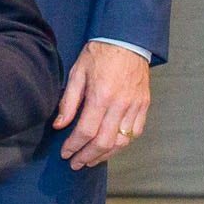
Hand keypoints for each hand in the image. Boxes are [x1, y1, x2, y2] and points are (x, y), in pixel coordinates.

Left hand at [55, 41, 152, 168]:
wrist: (127, 40)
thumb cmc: (100, 54)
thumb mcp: (77, 73)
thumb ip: (68, 102)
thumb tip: (59, 125)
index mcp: (101, 95)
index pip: (85, 131)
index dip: (73, 146)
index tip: (65, 153)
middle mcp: (120, 104)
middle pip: (103, 143)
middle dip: (87, 157)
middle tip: (75, 163)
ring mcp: (135, 106)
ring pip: (121, 143)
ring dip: (104, 156)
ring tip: (90, 160)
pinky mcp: (144, 105)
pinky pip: (135, 133)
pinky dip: (122, 145)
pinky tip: (110, 147)